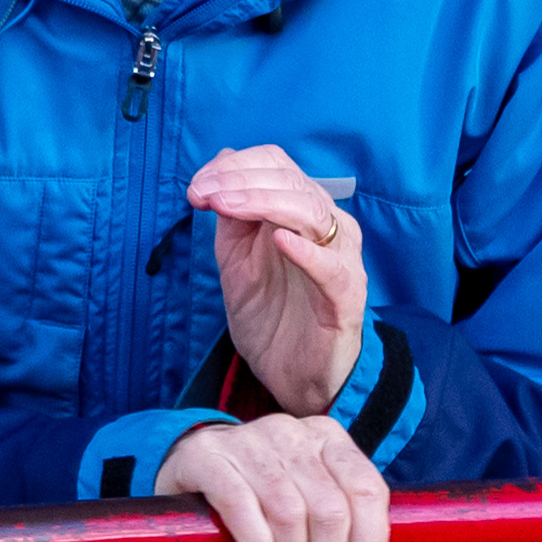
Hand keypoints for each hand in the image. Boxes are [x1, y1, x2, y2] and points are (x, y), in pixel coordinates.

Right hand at [157, 415, 404, 541]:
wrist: (194, 471)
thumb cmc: (265, 500)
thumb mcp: (315, 525)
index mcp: (329, 438)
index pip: (368, 490)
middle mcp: (292, 433)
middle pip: (330, 509)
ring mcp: (247, 440)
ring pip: (288, 512)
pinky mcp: (207, 457)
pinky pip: (240, 505)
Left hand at [188, 146, 366, 412]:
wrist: (295, 375)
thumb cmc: (271, 316)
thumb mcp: (237, 260)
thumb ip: (230, 218)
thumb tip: (218, 167)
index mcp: (301, 212)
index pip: (276, 166)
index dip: (234, 167)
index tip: (196, 187)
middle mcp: (327, 226)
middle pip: (291, 182)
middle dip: (240, 181)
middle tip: (203, 194)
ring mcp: (339, 259)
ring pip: (310, 212)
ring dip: (263, 202)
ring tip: (227, 206)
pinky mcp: (345, 296)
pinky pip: (331, 267)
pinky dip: (307, 250)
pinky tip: (280, 240)